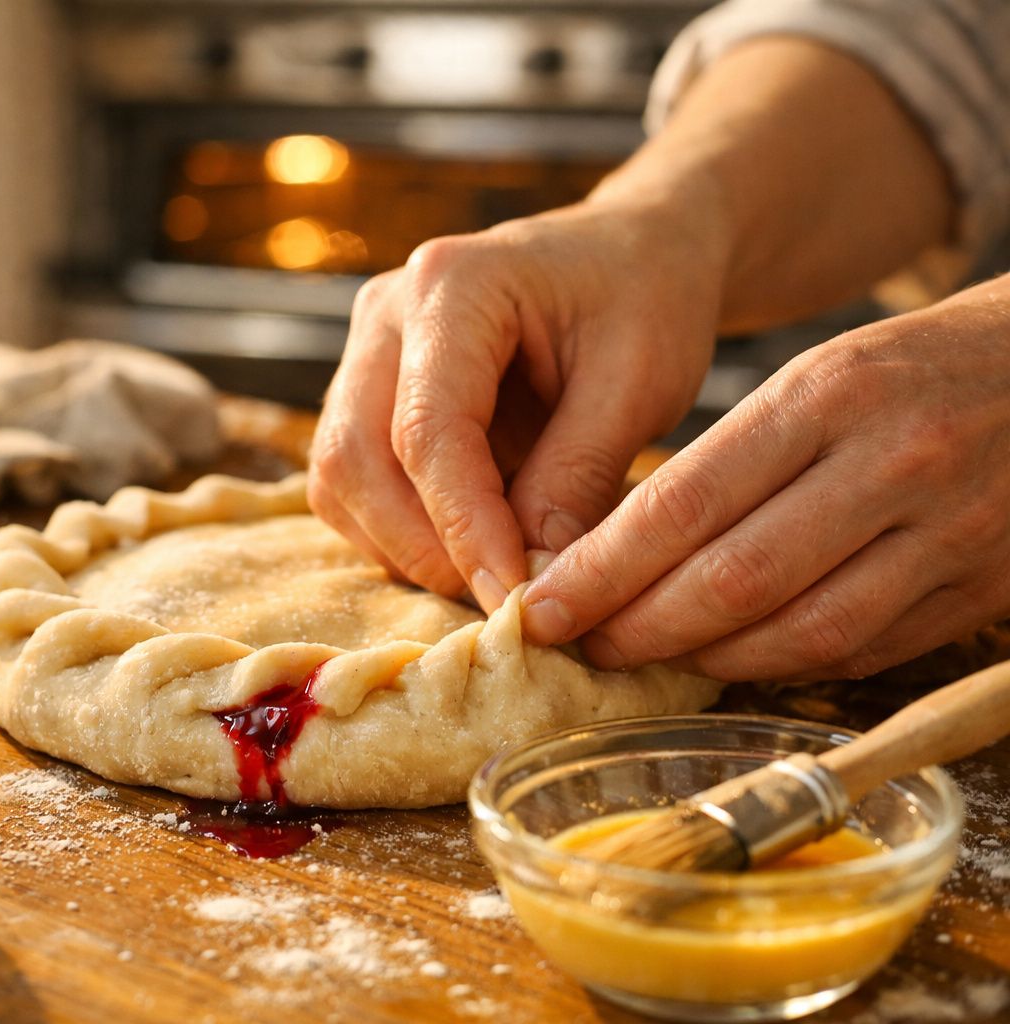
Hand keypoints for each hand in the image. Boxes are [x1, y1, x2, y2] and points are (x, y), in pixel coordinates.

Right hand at [308, 199, 722, 610]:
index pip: (427, 430)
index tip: (516, 600)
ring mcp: (364, 354)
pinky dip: (401, 535)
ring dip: (406, 548)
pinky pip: (352, 486)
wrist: (636, 254)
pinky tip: (470, 549)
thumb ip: (578, 476)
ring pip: (340, 481)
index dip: (464, 528)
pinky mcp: (365, 397)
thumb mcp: (640, 382)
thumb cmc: (647, 300)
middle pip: (355, 459)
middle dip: (424, 549)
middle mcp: (384, 314)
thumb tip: (531, 581)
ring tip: (495, 576)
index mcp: (452, 284)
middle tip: (505, 603)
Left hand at [523, 277, 1009, 680]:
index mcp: (829, 394)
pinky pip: (860, 651)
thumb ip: (727, 462)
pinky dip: (782, 666)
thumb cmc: (908, 373)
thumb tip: (614, 554)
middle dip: (639, 627)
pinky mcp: (977, 589)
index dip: (602, 569)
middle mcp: (890, 463)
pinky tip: (732, 661)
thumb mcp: (816, 378)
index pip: (686, 501)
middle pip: (734, 579)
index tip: (543, 604)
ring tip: (645, 659)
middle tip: (580, 647)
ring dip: (705, 660)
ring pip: (798, 631)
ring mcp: (945, 534)